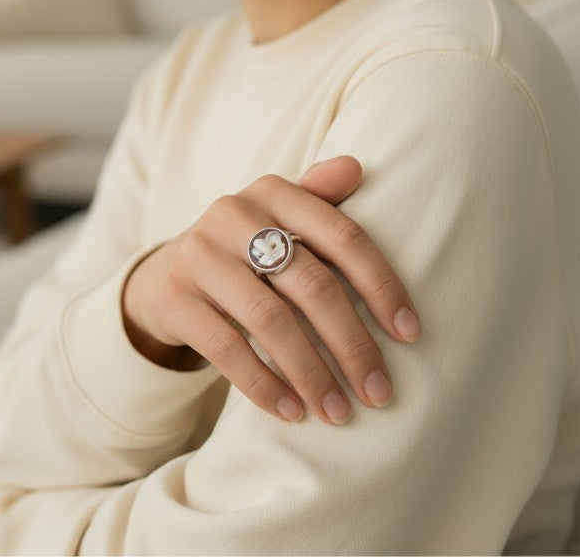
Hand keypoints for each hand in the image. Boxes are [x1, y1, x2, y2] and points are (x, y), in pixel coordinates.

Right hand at [121, 156, 420, 424]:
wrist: (169, 273)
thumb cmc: (248, 249)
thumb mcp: (280, 219)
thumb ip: (319, 197)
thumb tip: (356, 166)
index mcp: (271, 191)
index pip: (340, 235)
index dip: (381, 285)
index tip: (410, 335)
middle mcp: (231, 213)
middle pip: (310, 283)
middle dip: (351, 344)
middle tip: (379, 393)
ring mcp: (198, 254)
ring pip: (269, 319)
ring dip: (311, 373)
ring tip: (338, 412)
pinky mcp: (173, 296)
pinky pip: (226, 347)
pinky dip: (262, 384)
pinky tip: (291, 411)